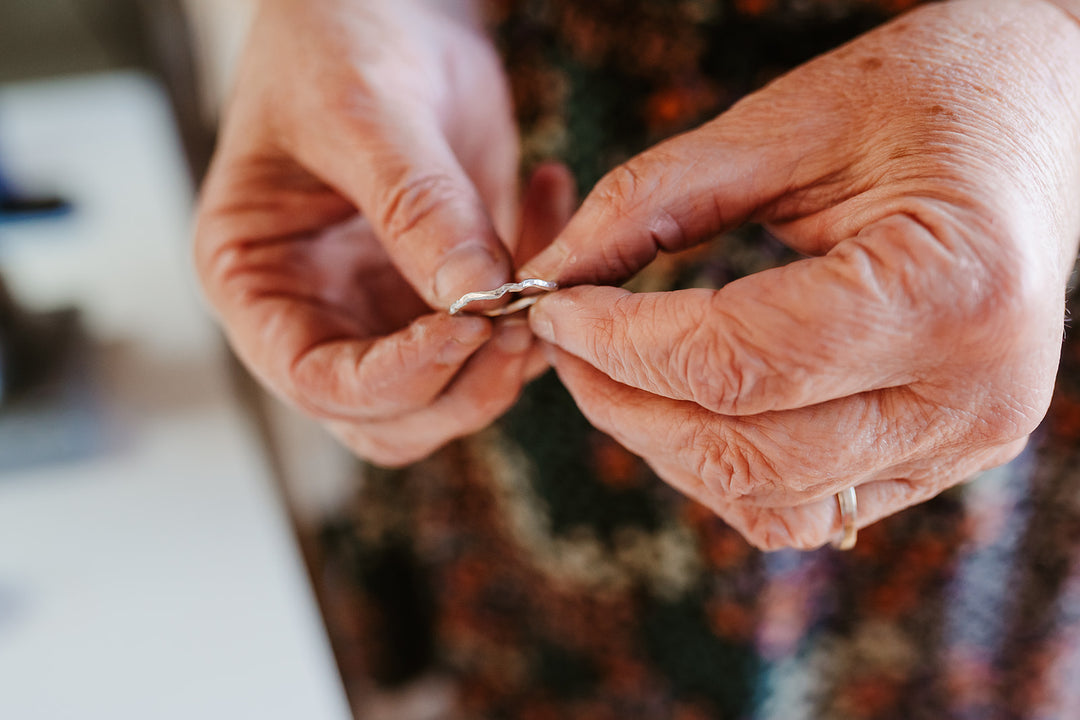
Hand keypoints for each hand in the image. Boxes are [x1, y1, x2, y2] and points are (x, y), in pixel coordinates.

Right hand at [195, 0, 574, 464]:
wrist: (384, 4)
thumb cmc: (334, 38)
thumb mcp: (362, 110)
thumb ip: (414, 207)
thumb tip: (474, 300)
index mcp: (256, 281)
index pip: (316, 379)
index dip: (394, 376)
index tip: (467, 330)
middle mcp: (314, 312)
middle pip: (387, 415)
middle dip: (461, 386)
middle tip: (521, 322)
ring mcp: (381, 308)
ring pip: (449, 394)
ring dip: (508, 359)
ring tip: (544, 276)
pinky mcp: (442, 290)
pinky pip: (498, 335)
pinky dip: (537, 299)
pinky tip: (546, 199)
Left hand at [521, 0, 1079, 548]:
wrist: (1048, 115)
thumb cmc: (927, 95)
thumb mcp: (785, 122)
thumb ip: (655, 200)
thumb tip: (552, 275)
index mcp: (947, 290)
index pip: (737, 362)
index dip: (620, 344)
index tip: (554, 308)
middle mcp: (970, 394)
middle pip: (745, 452)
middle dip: (625, 405)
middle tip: (568, 342)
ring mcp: (964, 441)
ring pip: (770, 502)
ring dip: (668, 449)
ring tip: (620, 371)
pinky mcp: (945, 457)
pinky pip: (807, 506)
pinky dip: (726, 468)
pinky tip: (691, 403)